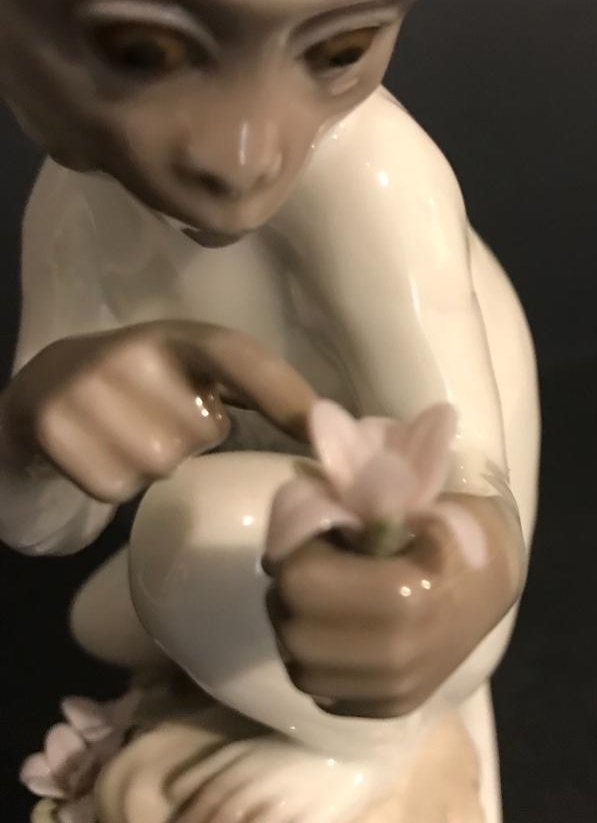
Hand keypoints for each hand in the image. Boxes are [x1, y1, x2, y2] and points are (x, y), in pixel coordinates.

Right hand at [0, 320, 315, 502]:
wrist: (42, 392)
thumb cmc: (142, 389)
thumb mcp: (190, 371)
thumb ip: (253, 387)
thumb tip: (328, 425)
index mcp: (177, 335)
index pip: (238, 356)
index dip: (282, 391)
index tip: (318, 429)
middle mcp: (132, 350)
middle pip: (201, 435)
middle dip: (188, 441)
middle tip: (155, 420)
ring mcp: (87, 386)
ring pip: (160, 465)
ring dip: (149, 465)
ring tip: (124, 435)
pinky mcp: (52, 426)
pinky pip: (114, 486)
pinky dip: (112, 483)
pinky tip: (95, 452)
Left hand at [267, 494, 522, 719]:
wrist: (493, 580)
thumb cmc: (450, 532)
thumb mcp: (406, 506)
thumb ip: (349, 515)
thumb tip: (295, 521)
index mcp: (403, 597)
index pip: (300, 581)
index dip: (295, 553)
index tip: (316, 540)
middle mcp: (396, 655)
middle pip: (292, 630)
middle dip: (290, 595)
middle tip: (311, 570)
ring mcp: (395, 689)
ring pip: (300, 668)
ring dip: (299, 632)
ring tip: (323, 603)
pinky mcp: (392, 708)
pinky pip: (322, 694)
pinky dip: (319, 664)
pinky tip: (339, 634)